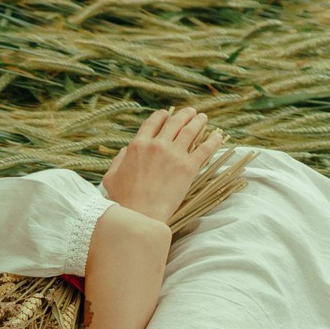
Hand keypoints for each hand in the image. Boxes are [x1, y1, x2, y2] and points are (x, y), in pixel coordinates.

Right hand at [101, 107, 224, 223]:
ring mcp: (174, 155)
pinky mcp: (188, 167)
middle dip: (184, 115)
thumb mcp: (111, 177)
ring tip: (203, 118)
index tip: (167, 115)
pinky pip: (205, 148)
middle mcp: (157, 145)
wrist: (140, 215)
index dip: (161, 116)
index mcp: (138, 145)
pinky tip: (218, 136)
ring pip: (190, 131)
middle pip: (174, 122)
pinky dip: (213, 140)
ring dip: (198, 122)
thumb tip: (125, 151)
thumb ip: (118, 161)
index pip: (153, 122)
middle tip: (191, 113)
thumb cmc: (123, 200)